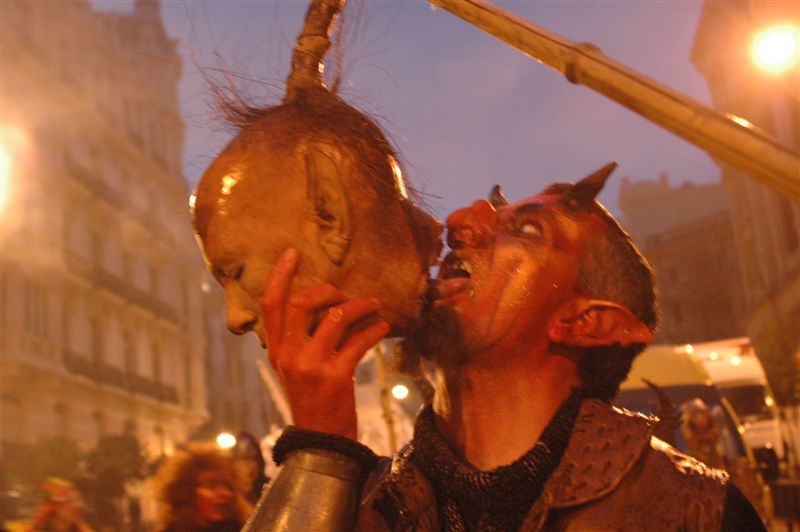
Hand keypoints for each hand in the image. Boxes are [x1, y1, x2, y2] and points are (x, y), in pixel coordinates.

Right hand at [261, 248, 390, 438]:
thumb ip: (298, 340)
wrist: (321, 443)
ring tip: (375, 306)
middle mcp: (289, 354)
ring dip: (360, 306)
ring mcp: (311, 365)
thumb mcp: (294, 370)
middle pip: (303, 303)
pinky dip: (375, 329)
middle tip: (345, 292)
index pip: (271, 305)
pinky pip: (359, 341)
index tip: (293, 252)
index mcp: (276, 350)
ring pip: (336, 317)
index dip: (281, 275)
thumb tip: (322, 307)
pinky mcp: (336, 375)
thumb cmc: (312, 402)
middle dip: (328, 290)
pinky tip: (384, 326)